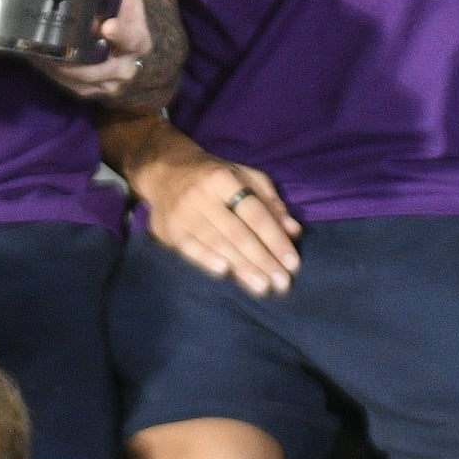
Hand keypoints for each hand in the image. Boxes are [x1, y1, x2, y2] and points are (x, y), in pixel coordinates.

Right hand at [141, 146, 300, 291]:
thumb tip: (294, 231)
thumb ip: (270, 202)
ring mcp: (184, 214)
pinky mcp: (170, 230)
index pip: (255, 213)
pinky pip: (190, 248)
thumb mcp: (244, 177)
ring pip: (217, 243)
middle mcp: (202, 196)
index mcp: (224, 179)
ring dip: (241, 268)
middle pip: (238, 232)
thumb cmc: (214, 178)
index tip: (292, 263)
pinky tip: (224, 273)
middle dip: (262, 260)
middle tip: (282, 283)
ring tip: (262, 287)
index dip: (275, 239)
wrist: (165, 171)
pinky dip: (207, 260)